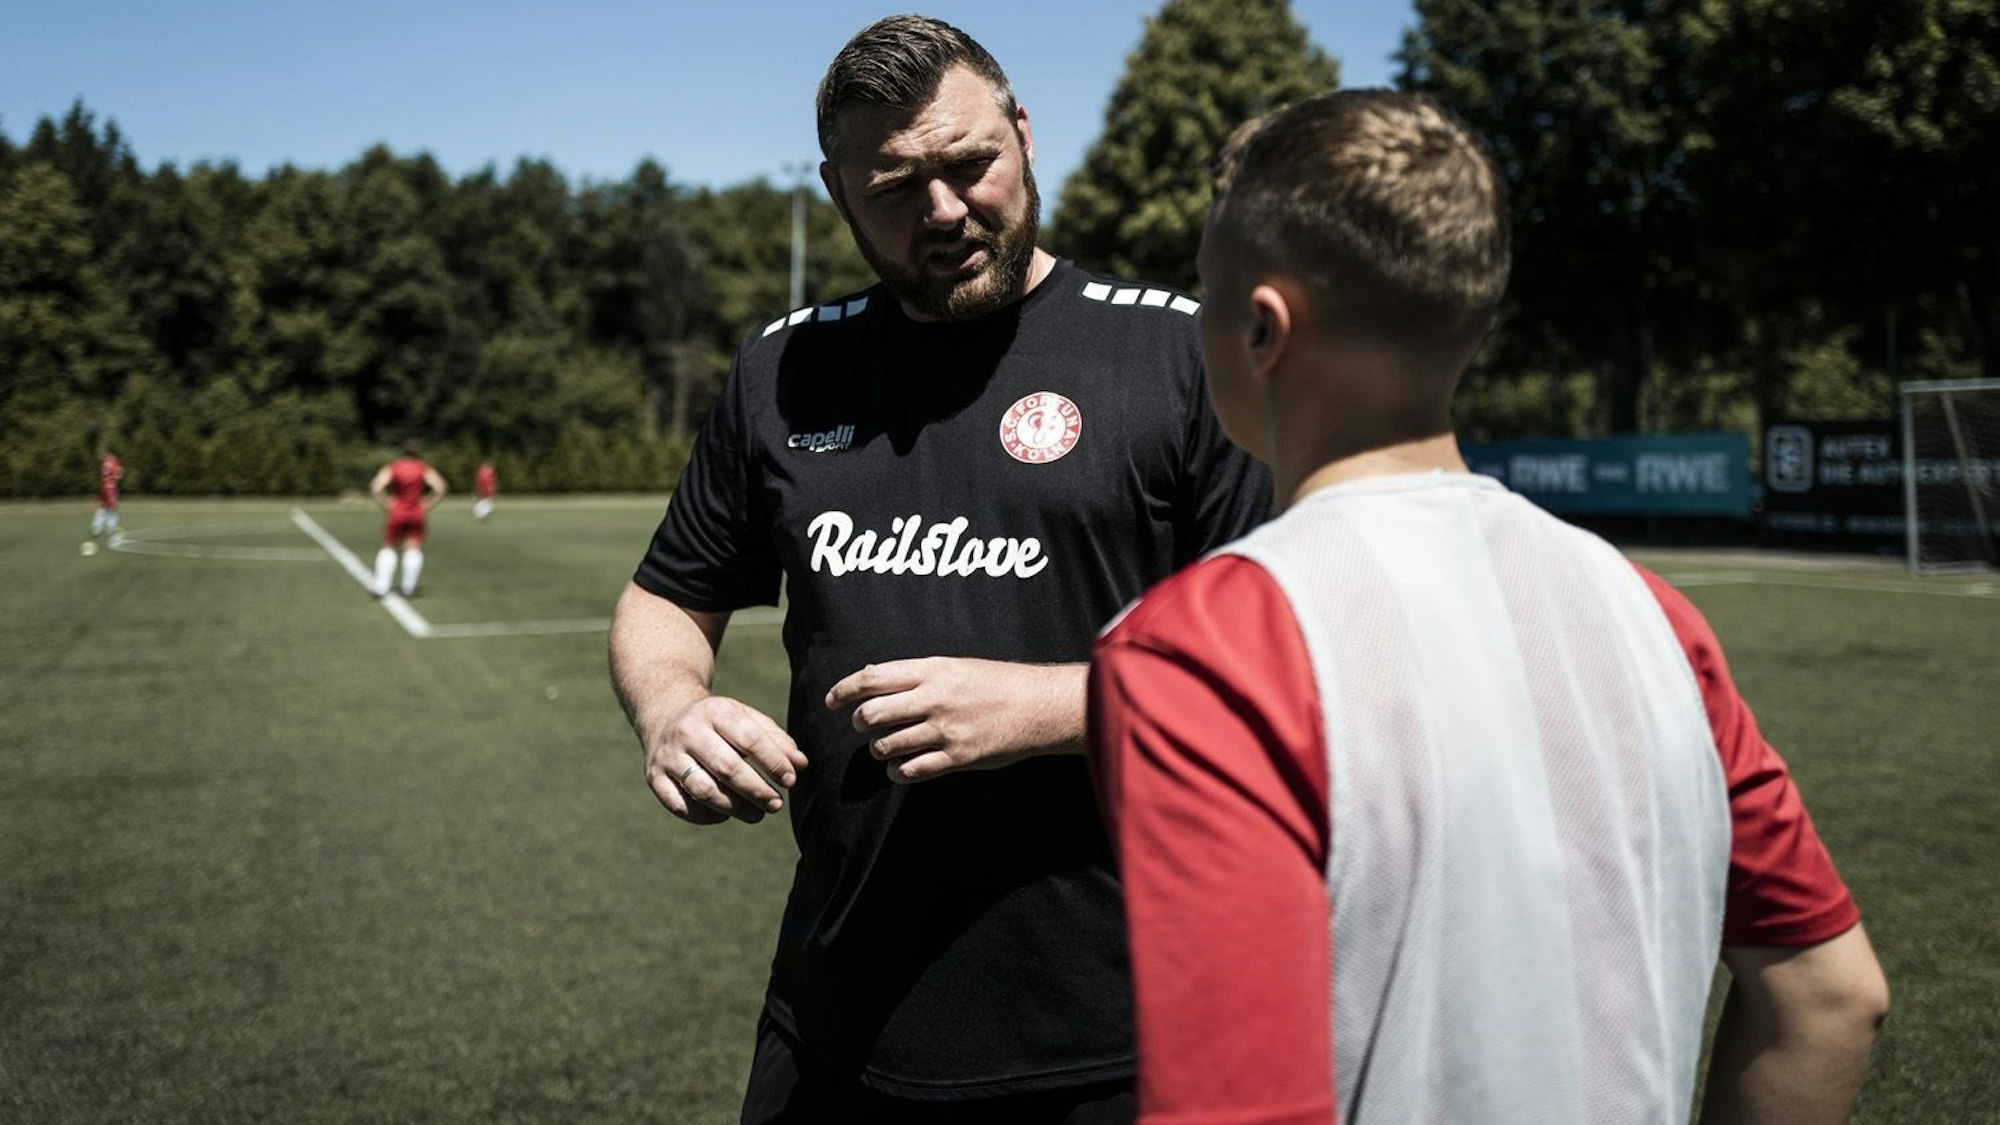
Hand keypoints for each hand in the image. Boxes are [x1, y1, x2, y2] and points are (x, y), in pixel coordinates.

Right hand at [642, 694, 806, 824]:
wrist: (666, 714)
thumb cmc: (719, 722)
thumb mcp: (746, 719)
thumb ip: (775, 740)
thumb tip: (800, 765)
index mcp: (715, 711)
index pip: (750, 740)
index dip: (774, 763)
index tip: (790, 781)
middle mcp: (688, 732)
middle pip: (727, 768)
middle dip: (756, 790)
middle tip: (776, 804)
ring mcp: (668, 756)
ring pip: (704, 790)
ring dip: (735, 808)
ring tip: (757, 815)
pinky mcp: (654, 777)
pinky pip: (681, 805)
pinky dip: (706, 816)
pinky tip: (724, 815)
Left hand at [825, 658, 1085, 783]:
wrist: (1039, 706)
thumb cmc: (996, 683)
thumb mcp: (955, 665)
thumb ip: (915, 673)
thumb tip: (870, 677)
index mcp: (932, 670)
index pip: (872, 678)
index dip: (844, 691)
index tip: (831, 701)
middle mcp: (935, 698)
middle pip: (872, 715)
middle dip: (860, 725)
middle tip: (864, 728)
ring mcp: (945, 729)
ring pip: (887, 745)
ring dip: (879, 750)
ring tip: (887, 748)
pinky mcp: (958, 757)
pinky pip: (911, 770)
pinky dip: (898, 772)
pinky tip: (901, 768)